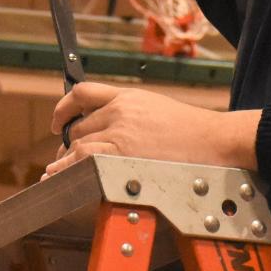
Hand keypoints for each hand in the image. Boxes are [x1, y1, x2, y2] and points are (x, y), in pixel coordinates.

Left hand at [45, 82, 260, 176]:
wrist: (214, 141)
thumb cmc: (192, 130)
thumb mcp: (155, 108)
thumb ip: (130, 114)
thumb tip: (109, 128)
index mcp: (128, 97)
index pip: (83, 93)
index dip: (64, 107)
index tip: (59, 122)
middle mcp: (119, 112)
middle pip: (78, 126)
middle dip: (68, 142)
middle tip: (63, 157)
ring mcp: (120, 135)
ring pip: (77, 144)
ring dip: (64, 159)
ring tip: (57, 171)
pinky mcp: (122, 158)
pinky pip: (84, 161)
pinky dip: (69, 169)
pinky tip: (62, 177)